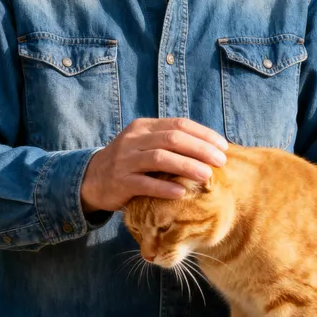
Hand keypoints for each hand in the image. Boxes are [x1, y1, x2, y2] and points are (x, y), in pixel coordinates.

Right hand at [80, 118, 228, 213]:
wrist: (93, 179)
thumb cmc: (130, 163)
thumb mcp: (145, 144)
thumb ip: (170, 142)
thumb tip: (210, 147)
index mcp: (144, 127)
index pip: (178, 124)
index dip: (203, 134)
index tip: (223, 146)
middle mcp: (134, 139)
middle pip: (172, 139)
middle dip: (200, 149)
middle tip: (220, 161)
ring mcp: (125, 160)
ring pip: (160, 158)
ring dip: (186, 166)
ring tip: (207, 176)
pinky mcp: (120, 182)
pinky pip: (145, 183)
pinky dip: (165, 187)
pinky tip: (182, 193)